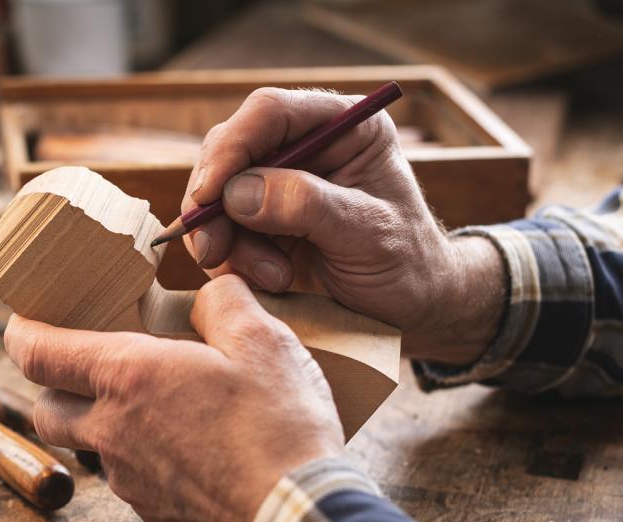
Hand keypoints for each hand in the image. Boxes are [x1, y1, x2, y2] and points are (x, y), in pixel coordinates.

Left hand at [4, 275, 342, 521]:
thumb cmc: (279, 429)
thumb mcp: (264, 341)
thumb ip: (226, 303)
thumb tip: (213, 291)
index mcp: (129, 378)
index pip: (37, 354)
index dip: (20, 333)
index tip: (23, 322)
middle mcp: (114, 432)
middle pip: (46, 409)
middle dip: (51, 385)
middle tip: (81, 366)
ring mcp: (131, 481)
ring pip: (92, 447)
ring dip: (105, 424)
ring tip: (153, 406)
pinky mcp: (156, 517)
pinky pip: (132, 481)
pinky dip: (144, 459)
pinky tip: (191, 450)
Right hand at [182, 87, 504, 364]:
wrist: (414, 308)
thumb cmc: (408, 263)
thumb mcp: (368, 233)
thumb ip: (308, 205)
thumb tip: (238, 192)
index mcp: (342, 127)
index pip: (270, 113)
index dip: (232, 146)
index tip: (208, 194)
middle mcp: (304, 147)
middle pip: (230, 151)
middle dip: (214, 202)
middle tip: (213, 250)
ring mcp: (278, 186)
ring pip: (216, 196)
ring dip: (225, 240)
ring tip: (273, 277)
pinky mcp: (261, 223)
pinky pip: (221, 232)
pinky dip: (232, 260)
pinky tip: (273, 281)